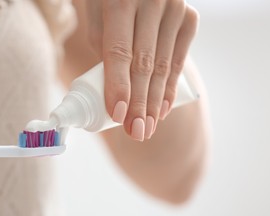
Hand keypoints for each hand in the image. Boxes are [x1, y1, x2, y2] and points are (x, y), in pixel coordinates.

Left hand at [85, 0, 198, 140]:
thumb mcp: (96, 12)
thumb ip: (103, 45)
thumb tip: (112, 87)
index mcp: (121, 0)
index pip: (120, 52)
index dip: (119, 85)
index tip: (118, 115)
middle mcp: (153, 2)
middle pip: (144, 65)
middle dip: (138, 104)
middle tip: (135, 132)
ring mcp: (175, 9)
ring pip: (163, 67)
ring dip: (154, 103)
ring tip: (146, 129)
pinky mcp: (189, 18)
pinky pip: (178, 60)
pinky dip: (169, 87)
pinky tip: (161, 109)